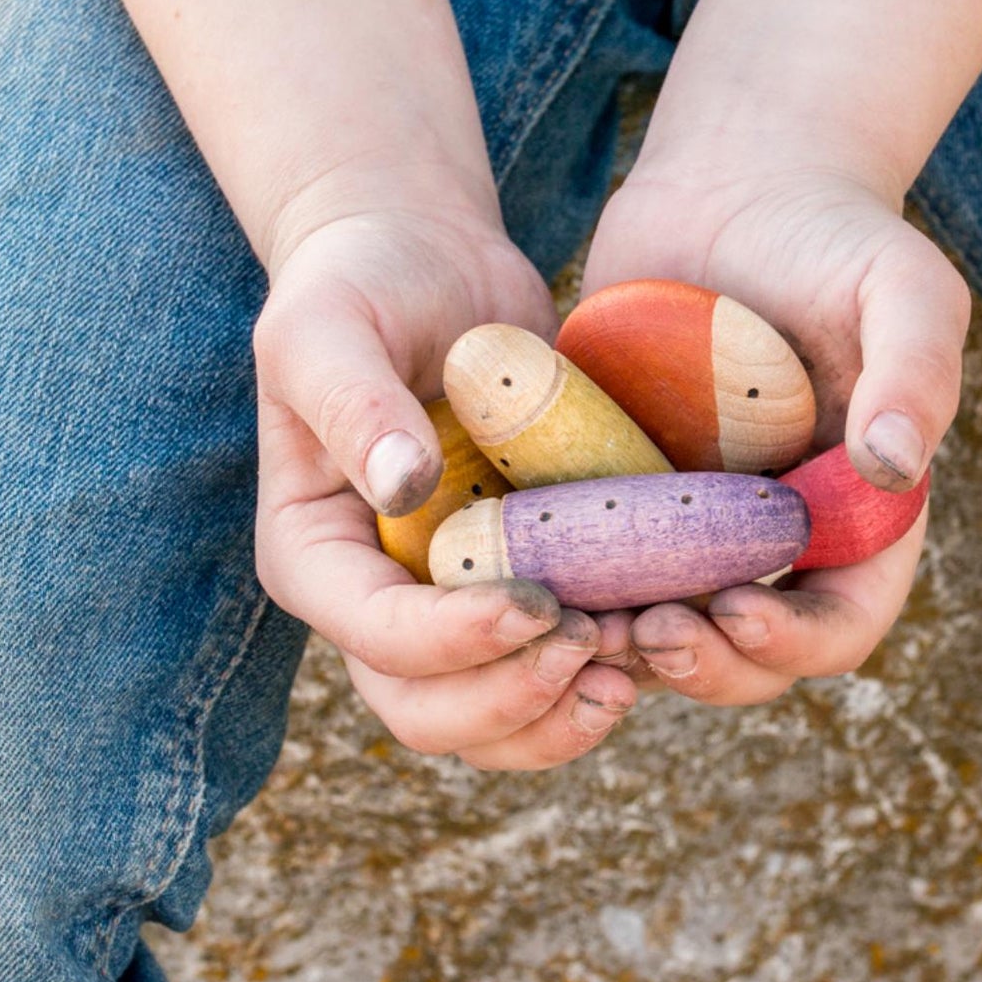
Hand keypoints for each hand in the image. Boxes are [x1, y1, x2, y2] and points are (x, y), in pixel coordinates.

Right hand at [252, 181, 637, 765]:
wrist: (428, 262)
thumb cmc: (362, 285)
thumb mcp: (328, 326)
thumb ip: (353, 403)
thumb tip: (405, 487)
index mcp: (319, 555)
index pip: (375, 637)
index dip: (453, 643)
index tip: (536, 602)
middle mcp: (381, 599)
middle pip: (429, 712)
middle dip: (511, 702)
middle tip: (593, 646)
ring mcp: (454, 603)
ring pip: (496, 719)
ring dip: (564, 714)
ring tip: (637, 659)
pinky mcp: (522, 584)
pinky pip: (555, 669)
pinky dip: (605, 672)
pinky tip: (661, 631)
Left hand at [581, 167, 969, 704]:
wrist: (729, 189)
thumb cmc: (831, 235)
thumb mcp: (900, 286)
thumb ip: (916, 369)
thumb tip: (893, 466)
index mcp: (856, 516)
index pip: (843, 622)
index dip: (796, 643)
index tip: (736, 611)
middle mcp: (777, 539)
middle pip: (749, 653)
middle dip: (704, 665)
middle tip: (646, 634)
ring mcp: (696, 525)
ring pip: (664, 630)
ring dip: (625, 650)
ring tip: (578, 627)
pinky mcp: (624, 497)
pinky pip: (597, 571)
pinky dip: (568, 591)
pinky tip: (528, 580)